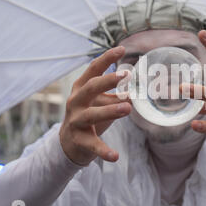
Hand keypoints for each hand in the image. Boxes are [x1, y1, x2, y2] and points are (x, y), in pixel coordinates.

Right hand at [59, 46, 130, 165]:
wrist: (69, 143)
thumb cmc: (90, 115)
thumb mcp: (102, 102)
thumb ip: (117, 95)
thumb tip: (136, 89)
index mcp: (81, 88)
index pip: (93, 69)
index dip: (106, 59)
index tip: (121, 49)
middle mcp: (76, 101)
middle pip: (90, 88)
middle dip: (107, 80)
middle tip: (126, 75)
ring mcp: (75, 120)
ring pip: (91, 114)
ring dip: (110, 110)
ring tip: (128, 108)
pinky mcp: (79, 140)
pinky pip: (93, 145)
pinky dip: (104, 151)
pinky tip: (115, 156)